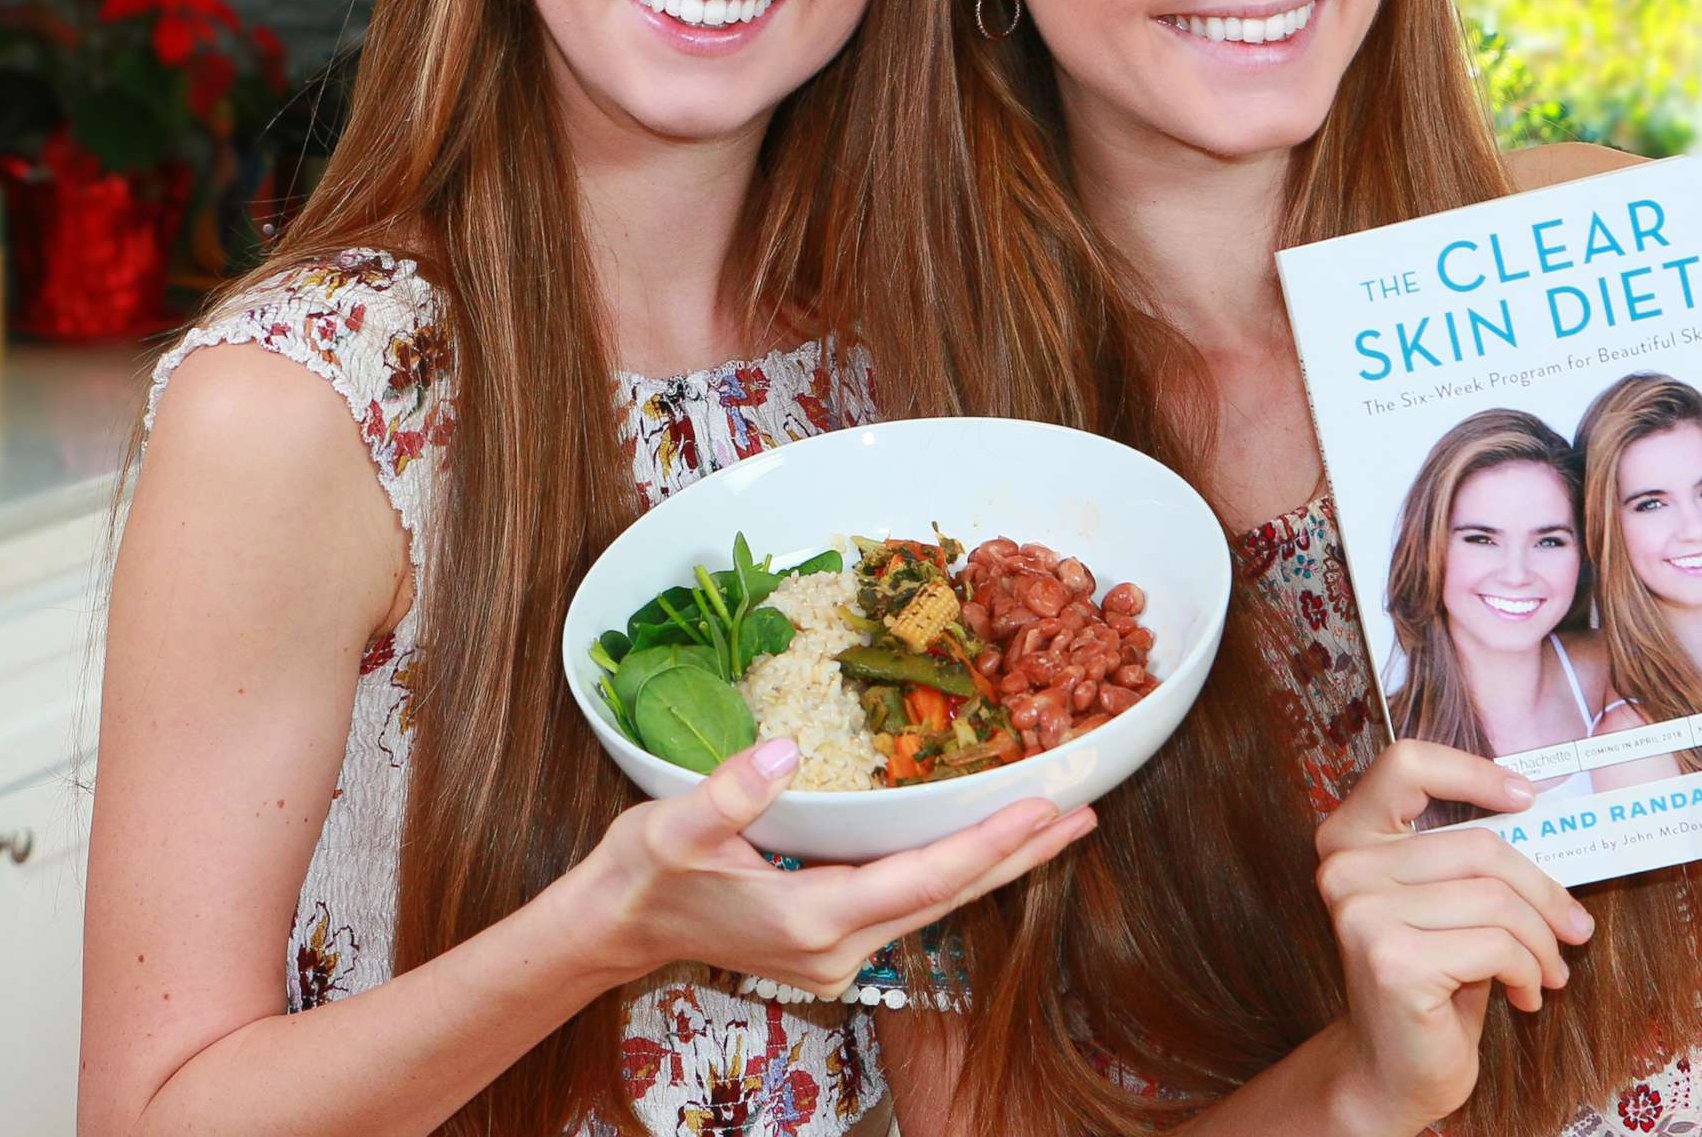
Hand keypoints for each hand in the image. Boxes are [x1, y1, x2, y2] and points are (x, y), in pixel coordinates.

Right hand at [582, 738, 1093, 995]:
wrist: (613, 928)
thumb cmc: (643, 874)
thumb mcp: (672, 826)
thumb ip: (729, 793)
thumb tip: (785, 750)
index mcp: (812, 918)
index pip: (924, 879)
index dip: (990, 842)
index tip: (1047, 808)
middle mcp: (838, 947)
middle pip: (950, 896)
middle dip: (1020, 853)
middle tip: (1088, 811)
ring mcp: (839, 952)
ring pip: (937, 904)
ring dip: (997, 863)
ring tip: (1058, 824)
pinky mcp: (832, 943)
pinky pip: (911, 903)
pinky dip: (956, 870)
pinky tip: (984, 842)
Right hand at [1313, 741, 1593, 1131]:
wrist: (1392, 1069)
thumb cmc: (1431, 978)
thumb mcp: (1444, 902)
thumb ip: (1468, 857)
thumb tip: (1547, 821)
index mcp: (1349, 837)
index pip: (1406, 765)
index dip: (1471, 771)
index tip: (1526, 797)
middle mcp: (1344, 868)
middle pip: (1479, 846)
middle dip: (1543, 892)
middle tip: (1574, 928)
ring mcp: (1362, 913)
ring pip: (1496, 900)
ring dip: (1541, 942)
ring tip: (1548, 971)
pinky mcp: (1393, 961)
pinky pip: (1498, 946)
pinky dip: (1528, 972)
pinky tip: (1523, 996)